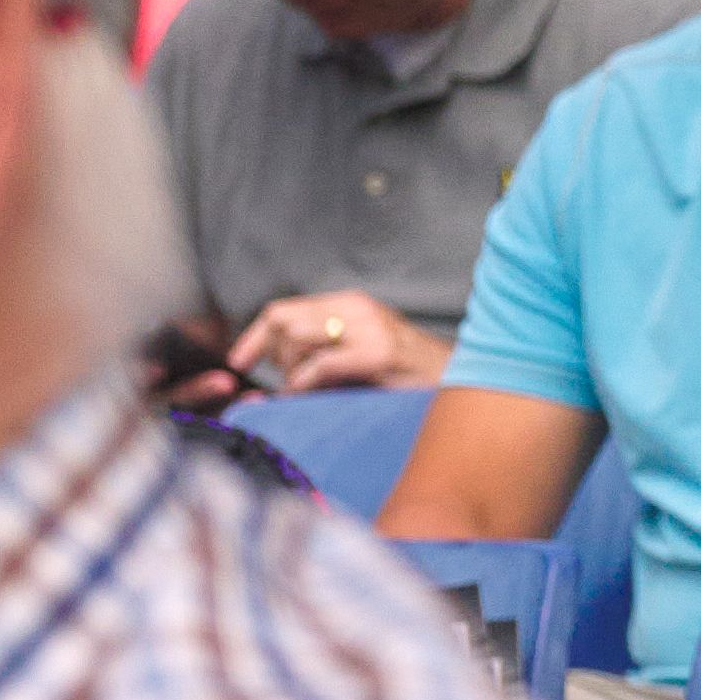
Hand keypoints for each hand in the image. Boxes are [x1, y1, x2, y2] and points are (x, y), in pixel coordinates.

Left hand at [227, 290, 444, 394]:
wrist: (461, 380)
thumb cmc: (404, 378)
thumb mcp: (354, 358)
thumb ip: (312, 362)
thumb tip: (255, 392)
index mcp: (350, 304)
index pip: (282, 310)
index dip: (253, 338)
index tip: (239, 363)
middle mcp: (357, 309)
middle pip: (282, 321)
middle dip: (273, 355)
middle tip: (291, 381)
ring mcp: (369, 329)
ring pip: (296, 339)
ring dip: (290, 370)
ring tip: (309, 389)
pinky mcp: (378, 354)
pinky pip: (318, 365)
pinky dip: (303, 384)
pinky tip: (311, 395)